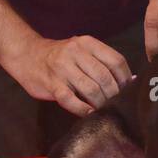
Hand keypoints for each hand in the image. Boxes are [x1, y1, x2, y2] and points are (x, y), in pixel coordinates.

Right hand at [9, 35, 132, 116]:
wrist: (26, 54)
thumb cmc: (60, 56)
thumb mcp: (81, 50)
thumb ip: (101, 62)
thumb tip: (130, 80)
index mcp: (87, 43)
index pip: (115, 60)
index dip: (125, 78)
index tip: (128, 90)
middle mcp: (75, 52)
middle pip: (105, 77)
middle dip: (114, 94)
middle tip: (117, 104)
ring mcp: (62, 68)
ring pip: (90, 89)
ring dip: (101, 103)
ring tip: (105, 110)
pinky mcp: (51, 84)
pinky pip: (71, 100)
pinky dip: (83, 110)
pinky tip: (89, 114)